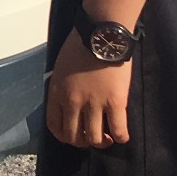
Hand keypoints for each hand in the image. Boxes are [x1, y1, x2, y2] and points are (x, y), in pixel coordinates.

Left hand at [46, 30, 131, 146]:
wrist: (102, 33)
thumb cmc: (80, 44)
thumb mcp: (61, 68)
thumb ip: (62, 87)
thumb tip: (68, 101)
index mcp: (57, 93)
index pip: (54, 126)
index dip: (64, 136)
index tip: (73, 135)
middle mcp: (73, 102)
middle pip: (73, 137)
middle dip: (82, 142)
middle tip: (91, 137)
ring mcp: (94, 104)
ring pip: (94, 138)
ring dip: (101, 142)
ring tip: (107, 137)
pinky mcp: (115, 102)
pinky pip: (118, 130)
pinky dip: (121, 137)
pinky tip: (122, 135)